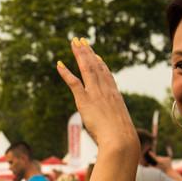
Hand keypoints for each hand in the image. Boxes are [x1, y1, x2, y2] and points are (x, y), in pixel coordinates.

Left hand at [56, 38, 138, 155]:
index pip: (107, 75)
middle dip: (88, 52)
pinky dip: (66, 73)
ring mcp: (96, 94)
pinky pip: (74, 83)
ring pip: (87, 68)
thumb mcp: (120, 127)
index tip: (96, 55)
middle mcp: (106, 90)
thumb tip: (115, 131)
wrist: (121, 140)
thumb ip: (115, 123)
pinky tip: (59, 64)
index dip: (101, 64)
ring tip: (74, 42)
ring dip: (79, 54)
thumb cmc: (122, 139)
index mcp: (115, 96)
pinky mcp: (85, 100)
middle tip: (81, 40)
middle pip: (96, 66)